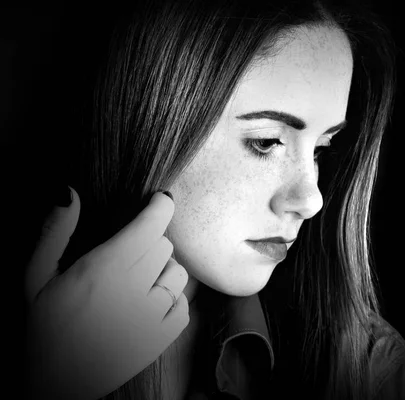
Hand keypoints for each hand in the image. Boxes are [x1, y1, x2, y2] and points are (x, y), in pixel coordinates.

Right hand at [24, 188, 188, 399]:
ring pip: (178, 274)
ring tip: (139, 280)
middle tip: (130, 253)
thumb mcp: (36, 277)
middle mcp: (133, 292)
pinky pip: (184, 306)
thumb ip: (55, 233)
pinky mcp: (162, 341)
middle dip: (150, 242)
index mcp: (103, 270)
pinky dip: (172, 301)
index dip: (160, 207)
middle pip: (164, 246)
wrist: (56, 382)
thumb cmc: (45, 326)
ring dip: (163, 271)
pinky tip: (149, 304)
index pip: (150, 226)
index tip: (160, 200)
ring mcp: (152, 318)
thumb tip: (70, 192)